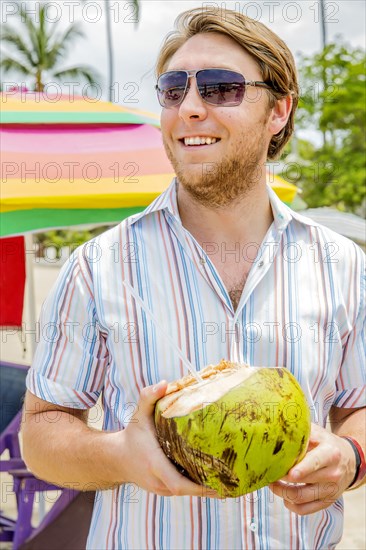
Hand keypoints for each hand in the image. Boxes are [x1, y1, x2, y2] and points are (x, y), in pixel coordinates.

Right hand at [112, 380, 218, 497]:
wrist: (117, 458)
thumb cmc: (132, 434)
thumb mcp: (139, 413)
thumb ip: (149, 396)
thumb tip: (165, 383)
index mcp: (155, 464)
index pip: (179, 484)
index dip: (199, 487)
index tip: (219, 484)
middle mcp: (158, 481)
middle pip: (188, 491)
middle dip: (210, 489)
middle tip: (232, 483)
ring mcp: (160, 489)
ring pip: (186, 492)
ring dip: (205, 489)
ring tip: (228, 482)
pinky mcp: (163, 490)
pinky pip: (183, 491)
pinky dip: (197, 487)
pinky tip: (213, 481)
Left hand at [269, 423, 355, 514]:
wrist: (349, 459)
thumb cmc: (326, 444)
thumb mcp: (318, 433)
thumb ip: (301, 433)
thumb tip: (278, 432)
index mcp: (330, 454)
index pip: (315, 462)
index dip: (302, 469)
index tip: (290, 473)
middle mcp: (333, 474)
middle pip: (304, 481)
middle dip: (283, 477)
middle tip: (269, 471)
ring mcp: (330, 490)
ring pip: (301, 498)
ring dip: (282, 492)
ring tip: (272, 483)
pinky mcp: (326, 502)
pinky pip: (305, 510)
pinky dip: (290, 505)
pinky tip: (284, 496)